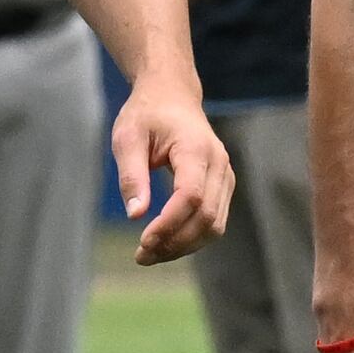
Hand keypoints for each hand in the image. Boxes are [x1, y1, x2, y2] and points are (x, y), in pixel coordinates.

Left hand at [111, 82, 233, 264]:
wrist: (171, 96)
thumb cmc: (147, 115)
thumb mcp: (127, 138)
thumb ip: (131, 176)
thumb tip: (135, 215)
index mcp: (195, 148)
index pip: (190, 196)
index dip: (169, 224)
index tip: (143, 241)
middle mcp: (219, 163)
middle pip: (207, 217)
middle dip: (175, 243)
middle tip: (142, 256)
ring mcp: (226, 176)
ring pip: (215, 225)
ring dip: (184, 246)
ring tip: (150, 255)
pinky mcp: (223, 186)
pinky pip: (215, 221)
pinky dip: (192, 238)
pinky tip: (166, 243)